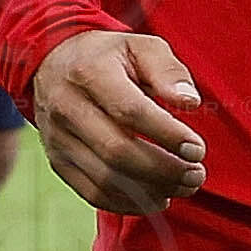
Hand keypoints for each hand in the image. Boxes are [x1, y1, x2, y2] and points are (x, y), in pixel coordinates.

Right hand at [32, 30, 207, 215]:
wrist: (53, 62)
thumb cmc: (109, 56)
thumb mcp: (142, 46)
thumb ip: (168, 71)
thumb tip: (190, 102)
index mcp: (89, 72)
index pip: (130, 111)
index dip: (168, 135)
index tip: (197, 149)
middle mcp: (66, 107)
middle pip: (117, 151)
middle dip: (164, 170)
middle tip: (196, 175)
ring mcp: (58, 138)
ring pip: (106, 179)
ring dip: (151, 192)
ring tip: (183, 187)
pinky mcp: (57, 160)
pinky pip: (93, 193)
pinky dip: (128, 204)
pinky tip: (157, 197)